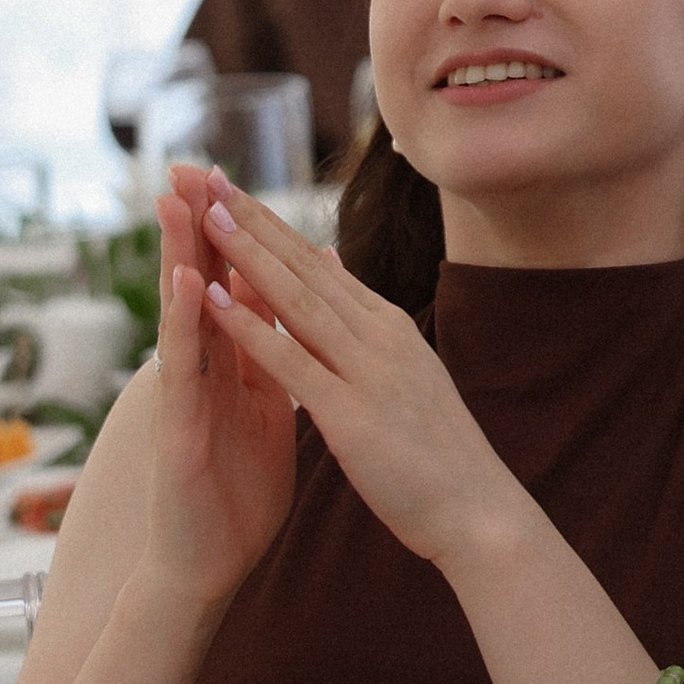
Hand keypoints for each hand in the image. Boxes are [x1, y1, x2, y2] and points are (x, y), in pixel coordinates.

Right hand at [142, 164, 296, 612]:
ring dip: (179, 256)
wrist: (212, 566)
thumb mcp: (269, 411)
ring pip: (182, 315)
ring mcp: (184, 398)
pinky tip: (185, 281)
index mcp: (232, 366)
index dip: (237, 236)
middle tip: (191, 166)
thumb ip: (276, 359)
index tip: (237, 179)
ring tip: (179, 200)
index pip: (234, 288)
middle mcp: (203, 372)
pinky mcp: (176, 430)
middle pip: (201, 287)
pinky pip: (183, 369)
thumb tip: (296, 312)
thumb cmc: (236, 492)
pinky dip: (185, 322)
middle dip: (198, 227)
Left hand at [188, 182, 526, 574]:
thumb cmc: (436, 450)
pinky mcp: (352, 414)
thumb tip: (330, 261)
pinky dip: (251, 327)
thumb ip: (362, 319)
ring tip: (206, 215)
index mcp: (386, 325)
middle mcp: (378, 334)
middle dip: (251, 219)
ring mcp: (367, 371)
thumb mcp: (403, 370)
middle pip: (303, 266)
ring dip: (247, 256)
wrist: (478, 509)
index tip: (226, 186)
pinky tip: (215, 300)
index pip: (314, 262)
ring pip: (295, 301)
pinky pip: (292, 362)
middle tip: (205, 174)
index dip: (267, 222)